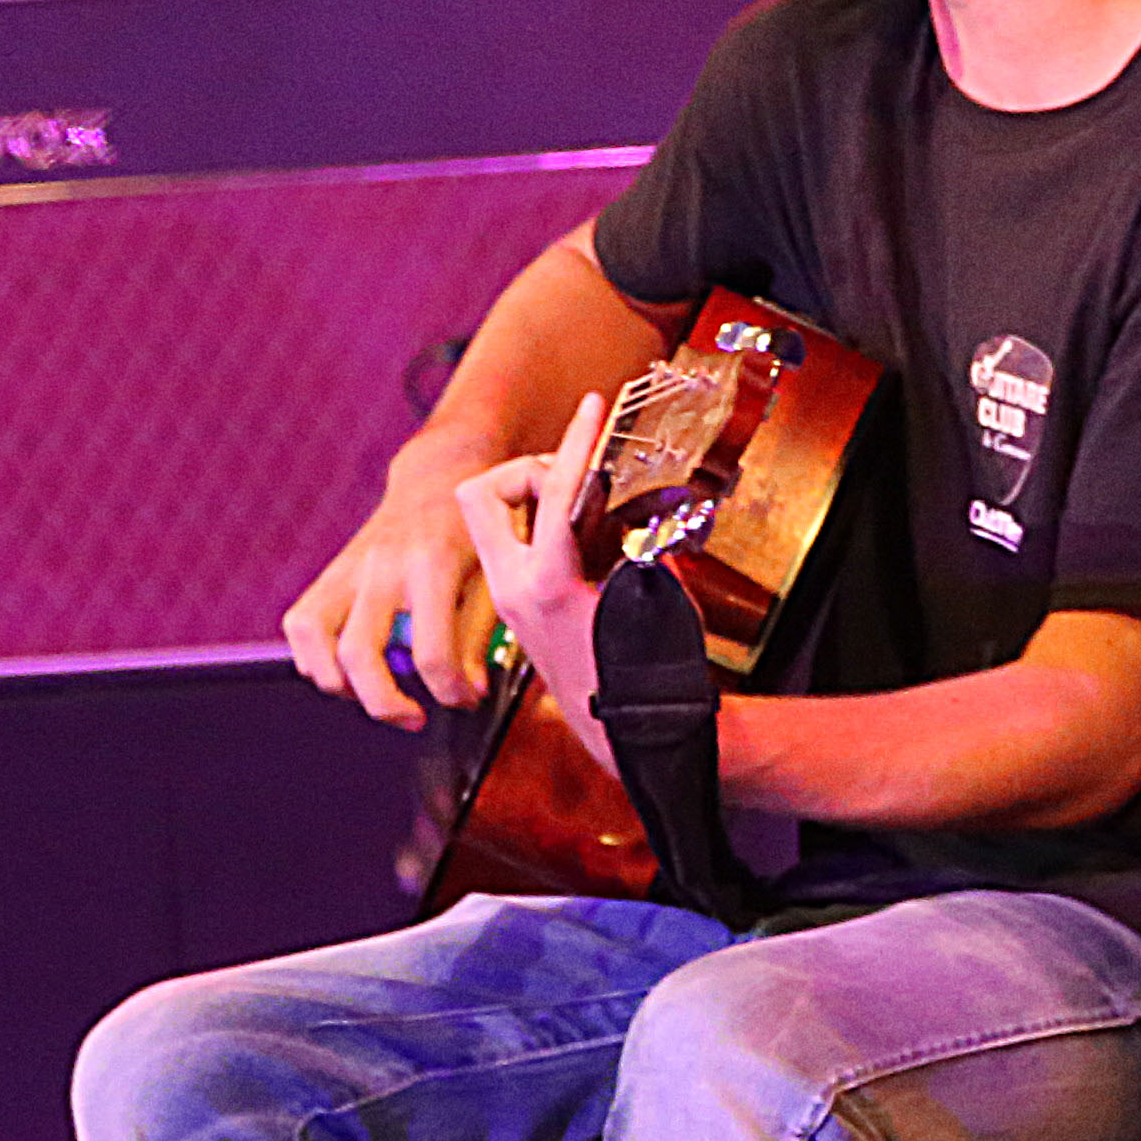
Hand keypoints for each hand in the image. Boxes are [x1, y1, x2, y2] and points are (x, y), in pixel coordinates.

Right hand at [284, 470, 494, 731]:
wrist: (439, 480)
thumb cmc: (474, 533)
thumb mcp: (493, 576)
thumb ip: (478, 636)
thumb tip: (468, 693)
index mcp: (434, 564)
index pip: (432, 651)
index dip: (449, 692)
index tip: (465, 701)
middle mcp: (383, 565)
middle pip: (360, 654)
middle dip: (385, 703)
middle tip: (414, 718)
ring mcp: (350, 568)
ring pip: (314, 639)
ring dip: (340, 684)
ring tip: (374, 695)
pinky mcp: (331, 573)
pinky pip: (301, 625)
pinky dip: (314, 660)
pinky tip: (348, 673)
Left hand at [451, 391, 614, 756]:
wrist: (628, 735)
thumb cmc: (647, 678)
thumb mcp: (656, 600)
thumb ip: (647, 549)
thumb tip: (647, 514)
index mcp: (544, 582)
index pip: (554, 491)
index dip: (577, 442)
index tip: (593, 405)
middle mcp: (513, 588)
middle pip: (484, 493)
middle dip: (525, 470)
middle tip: (574, 475)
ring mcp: (509, 598)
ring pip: (492, 518)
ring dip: (531, 497)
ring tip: (583, 503)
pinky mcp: (518, 606)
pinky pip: (512, 543)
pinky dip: (541, 525)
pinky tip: (584, 533)